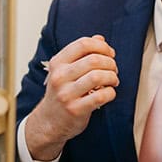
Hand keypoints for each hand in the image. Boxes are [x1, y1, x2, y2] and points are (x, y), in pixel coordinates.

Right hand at [23, 35, 120, 160]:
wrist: (48, 122)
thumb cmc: (61, 94)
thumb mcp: (65, 70)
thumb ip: (81, 54)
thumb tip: (100, 39)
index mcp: (58, 64)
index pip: (83, 44)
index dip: (102, 46)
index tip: (109, 53)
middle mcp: (59, 77)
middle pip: (93, 59)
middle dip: (110, 63)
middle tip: (113, 69)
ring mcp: (66, 94)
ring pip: (98, 76)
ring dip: (112, 77)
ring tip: (112, 81)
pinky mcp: (76, 110)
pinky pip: (101, 96)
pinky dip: (110, 92)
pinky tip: (108, 93)